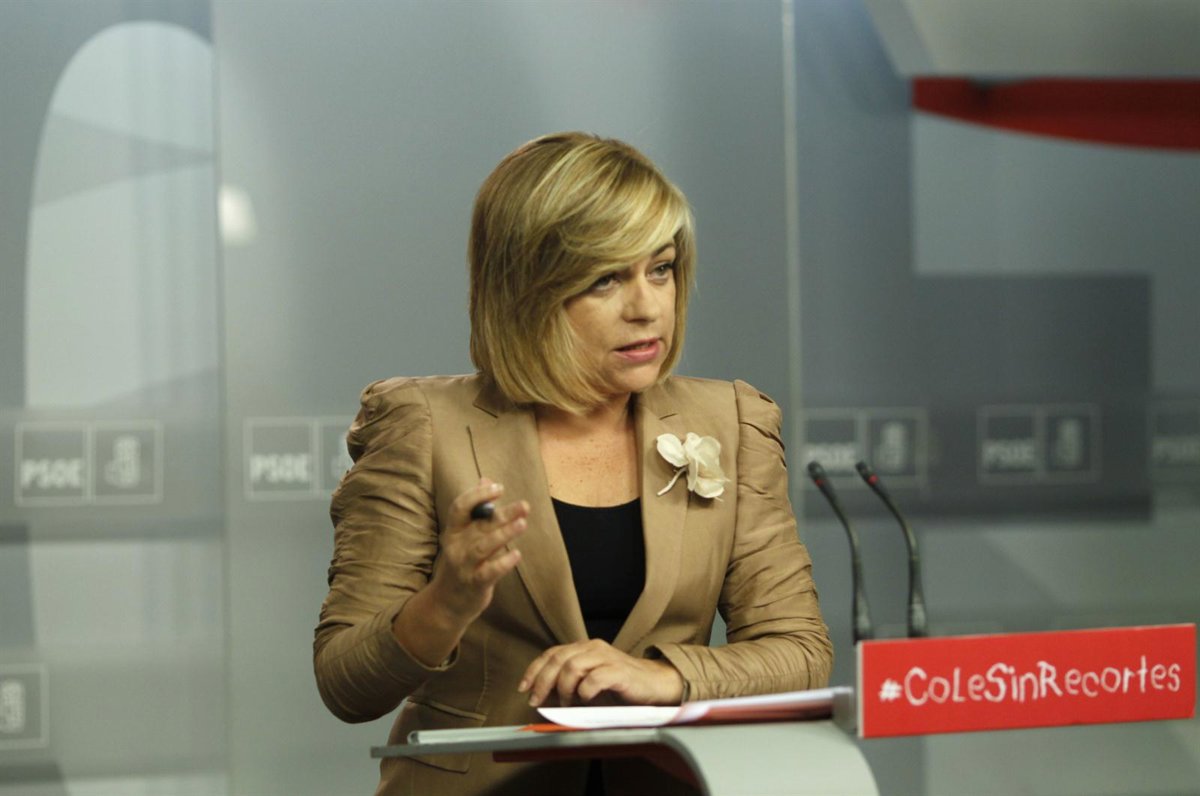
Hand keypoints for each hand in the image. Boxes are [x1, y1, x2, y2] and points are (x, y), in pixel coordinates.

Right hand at [427, 479, 527, 625]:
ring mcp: (464, 566)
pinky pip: (489, 571)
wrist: (447, 603)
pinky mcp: (474, 584)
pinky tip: (517, 554)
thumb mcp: (464, 536)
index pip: (460, 507)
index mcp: (453, 531)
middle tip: (524, 505)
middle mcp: (456, 546)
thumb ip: (477, 510)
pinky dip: (503, 563)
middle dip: (502, 514)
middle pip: (479, 525)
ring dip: (504, 534)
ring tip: (523, 523)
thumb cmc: (462, 563)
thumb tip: (486, 480)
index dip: (478, 494)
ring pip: (483, 546)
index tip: (498, 487)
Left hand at [518, 639, 684, 707]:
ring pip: (572, 667)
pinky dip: (584, 692)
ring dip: (563, 689)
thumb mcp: (588, 682)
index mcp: (584, 648)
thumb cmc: (619, 686)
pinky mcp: (619, 671)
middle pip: (558, 660)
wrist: (654, 684)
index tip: (523, 688)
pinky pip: (594, 679)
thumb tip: (541, 695)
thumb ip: (567, 683)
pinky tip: (585, 700)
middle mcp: (593, 648)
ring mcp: (606, 657)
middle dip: (542, 682)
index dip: (534, 670)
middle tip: (536, 701)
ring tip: (566, 703)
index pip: (551, 654)